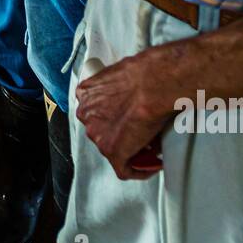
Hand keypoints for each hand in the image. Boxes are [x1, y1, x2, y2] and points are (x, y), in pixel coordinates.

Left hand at [75, 47, 174, 180]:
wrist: (155, 83)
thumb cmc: (147, 72)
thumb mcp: (123, 71)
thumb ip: (119, 86)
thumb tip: (133, 92)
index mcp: (87, 93)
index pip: (96, 111)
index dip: (114, 117)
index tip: (126, 118)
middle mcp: (87, 114)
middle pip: (103, 130)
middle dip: (122, 133)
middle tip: (142, 132)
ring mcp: (98, 135)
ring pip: (113, 148)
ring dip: (132, 149)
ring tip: (152, 147)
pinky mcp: (113, 152)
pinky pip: (124, 169)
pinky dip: (139, 170)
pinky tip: (152, 165)